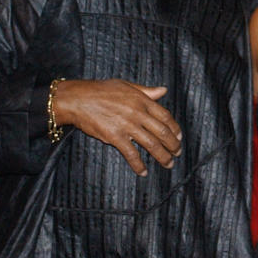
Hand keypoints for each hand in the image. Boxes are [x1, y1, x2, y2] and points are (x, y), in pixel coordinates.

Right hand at [51, 79, 181, 175]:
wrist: (78, 99)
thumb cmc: (101, 90)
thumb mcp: (126, 85)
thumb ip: (146, 91)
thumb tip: (163, 90)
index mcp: (142, 100)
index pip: (165, 116)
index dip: (175, 129)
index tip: (179, 137)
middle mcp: (138, 113)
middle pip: (162, 132)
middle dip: (173, 145)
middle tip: (177, 153)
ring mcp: (127, 125)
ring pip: (151, 144)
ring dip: (162, 156)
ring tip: (168, 163)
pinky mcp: (114, 136)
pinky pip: (131, 154)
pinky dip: (138, 164)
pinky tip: (143, 171)